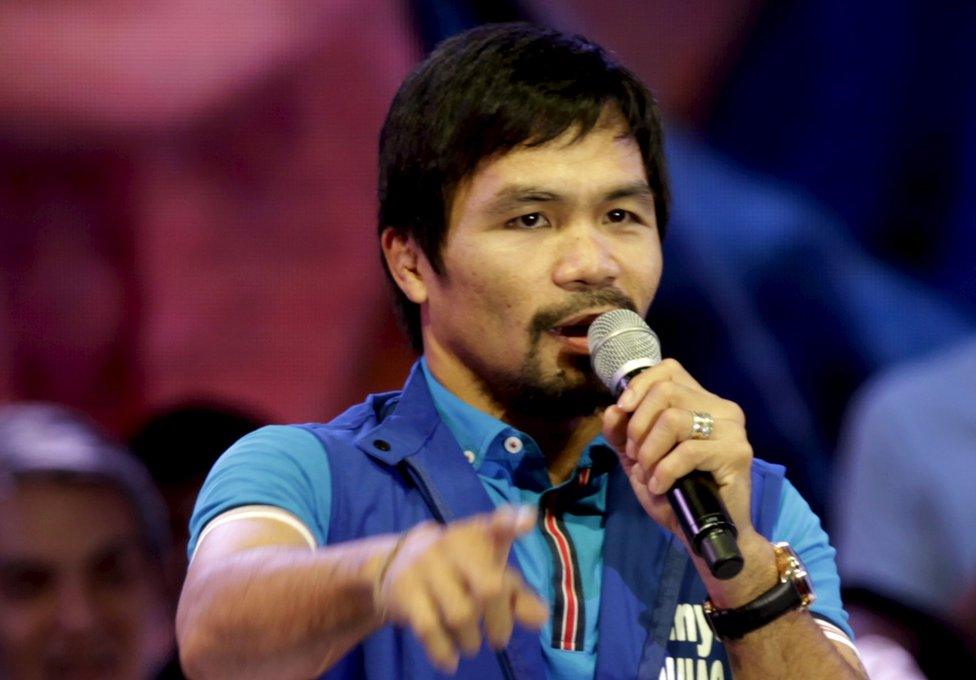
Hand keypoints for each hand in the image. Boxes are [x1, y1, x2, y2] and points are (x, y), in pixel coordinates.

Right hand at [374, 506, 548, 673]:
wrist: (395, 561)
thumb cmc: (459, 568)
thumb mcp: (490, 574)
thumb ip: (518, 595)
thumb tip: (540, 619)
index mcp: (480, 534)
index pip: (498, 524)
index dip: (511, 522)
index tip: (527, 523)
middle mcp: (453, 543)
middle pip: (489, 589)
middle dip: (500, 622)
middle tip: (499, 639)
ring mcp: (426, 564)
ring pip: (461, 614)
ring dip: (471, 640)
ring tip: (471, 643)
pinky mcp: (404, 589)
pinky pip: (429, 628)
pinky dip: (444, 651)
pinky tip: (450, 661)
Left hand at [601, 358, 755, 547]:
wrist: (704, 533)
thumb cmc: (674, 492)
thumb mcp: (638, 459)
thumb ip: (622, 433)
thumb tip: (613, 410)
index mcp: (700, 401)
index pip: (669, 370)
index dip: (640, 385)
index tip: (622, 410)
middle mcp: (721, 408)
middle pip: (665, 392)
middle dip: (639, 426)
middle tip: (638, 456)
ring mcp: (732, 429)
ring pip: (673, 419)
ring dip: (650, 451)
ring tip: (649, 473)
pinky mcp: (736, 453)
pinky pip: (687, 451)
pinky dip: (664, 471)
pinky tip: (660, 486)